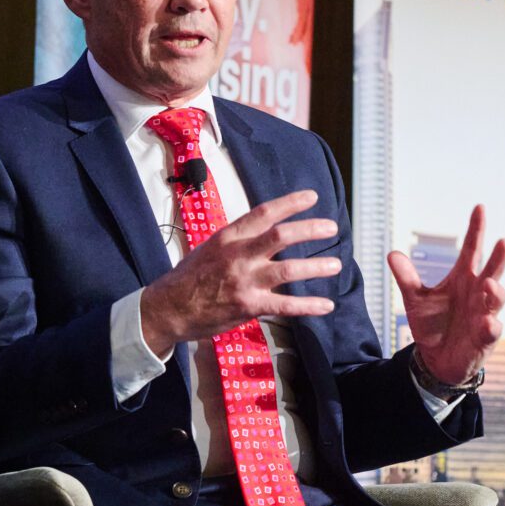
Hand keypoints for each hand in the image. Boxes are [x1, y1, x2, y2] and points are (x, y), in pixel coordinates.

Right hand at [139, 189, 340, 358]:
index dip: (291, 203)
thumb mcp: (209, 248)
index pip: (264, 213)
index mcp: (229, 237)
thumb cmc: (189, 278)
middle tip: (331, 228)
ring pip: (289, 270)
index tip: (312, 197)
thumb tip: (262, 232)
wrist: (168, 308)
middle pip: (282, 236)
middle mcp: (239, 255)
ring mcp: (245, 281)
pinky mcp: (249, 305)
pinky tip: (326, 306)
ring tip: (336, 266)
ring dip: (316, 267)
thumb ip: (237, 241)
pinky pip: (286, 306)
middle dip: (310, 229)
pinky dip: (309, 306)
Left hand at [386, 204, 504, 386]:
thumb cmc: (432, 324)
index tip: (479, 208)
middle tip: (503, 241)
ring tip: (489, 285)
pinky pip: (491, 330)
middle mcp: (477, 293)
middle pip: (492, 271)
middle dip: (498, 258)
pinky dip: (490, 326)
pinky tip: (487, 323)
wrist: (436, 358)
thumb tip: (392, 254)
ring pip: (496, 300)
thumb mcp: (415, 299)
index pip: (472, 250)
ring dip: (496, 292)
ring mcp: (484, 314)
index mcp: (463, 278)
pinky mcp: (484, 338)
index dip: (476, 230)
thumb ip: (407, 277)